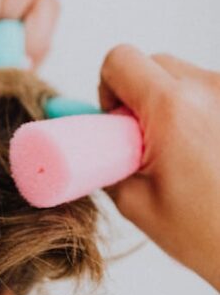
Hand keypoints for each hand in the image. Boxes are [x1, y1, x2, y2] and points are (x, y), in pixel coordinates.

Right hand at [100, 45, 219, 290]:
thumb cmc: (212, 234)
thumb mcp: (135, 202)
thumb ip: (105, 163)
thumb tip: (87, 141)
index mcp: (173, 108)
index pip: (120, 60)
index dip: (109, 89)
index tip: (116, 121)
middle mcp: (209, 90)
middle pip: (155, 63)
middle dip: (140, 95)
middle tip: (145, 143)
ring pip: (187, 78)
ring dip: (174, 105)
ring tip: (184, 156)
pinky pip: (212, 95)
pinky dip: (202, 114)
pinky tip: (208, 154)